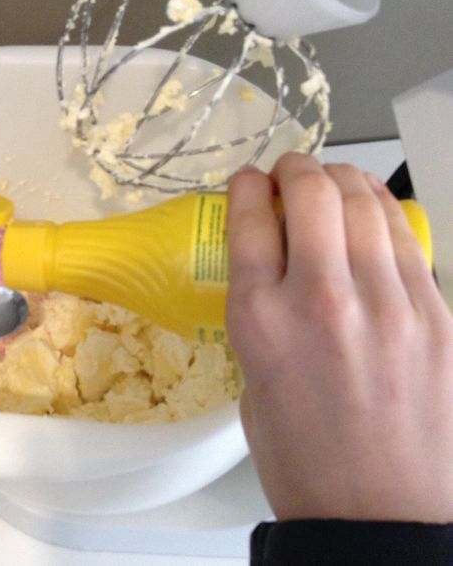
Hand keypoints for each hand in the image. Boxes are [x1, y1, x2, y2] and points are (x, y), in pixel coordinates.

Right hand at [225, 153, 452, 521]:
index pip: (250, 216)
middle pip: (311, 191)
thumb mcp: (252, 376)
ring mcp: (387, 303)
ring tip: (331, 184)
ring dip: (341, 179)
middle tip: (290, 173)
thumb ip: (260, 311)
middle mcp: (322, 298)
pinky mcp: (436, 314)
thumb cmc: (304, 457)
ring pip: (365, 201)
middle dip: (295, 167)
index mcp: (261, 319)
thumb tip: (275, 267)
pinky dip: (381, 211)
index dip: (247, 185)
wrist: (379, 513)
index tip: (249, 182)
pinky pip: (404, 237)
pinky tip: (369, 211)